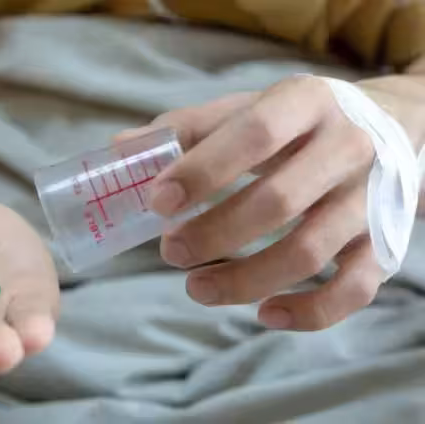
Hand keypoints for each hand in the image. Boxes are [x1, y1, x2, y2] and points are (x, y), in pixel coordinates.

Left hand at [118, 75, 423, 330]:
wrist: (389, 125)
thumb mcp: (248, 108)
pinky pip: (353, 290)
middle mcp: (347, 149)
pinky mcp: (383, 243)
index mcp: (306, 103)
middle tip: (170, 251)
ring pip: (308, 253)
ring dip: (243, 281)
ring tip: (196, 288)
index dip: (201, 171)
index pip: (254, 135)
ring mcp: (370, 200)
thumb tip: (119, 150)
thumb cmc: (296, 122)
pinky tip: (264, 313)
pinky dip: (308, 313)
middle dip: (213, 235)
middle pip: (277, 203)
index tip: (156, 202)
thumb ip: (187, 129)